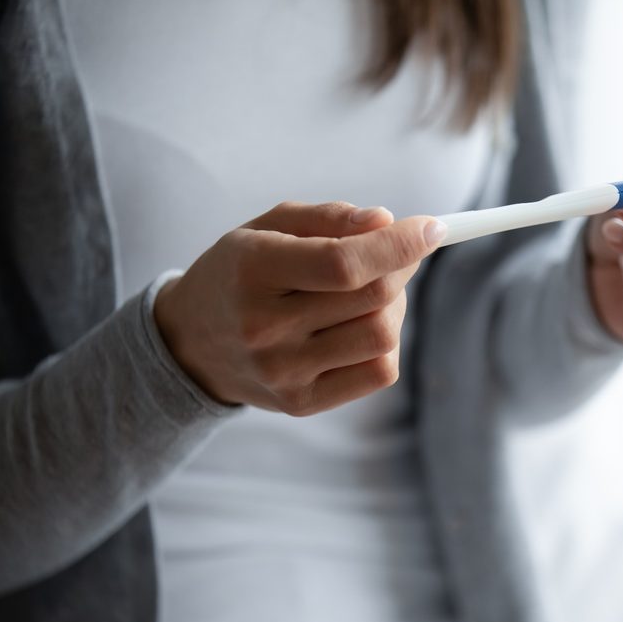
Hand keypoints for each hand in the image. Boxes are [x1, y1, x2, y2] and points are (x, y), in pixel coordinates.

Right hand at [154, 201, 446, 414]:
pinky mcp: (301, 403)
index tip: (432, 228)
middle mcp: (265, 327)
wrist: (190, 343)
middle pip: (373, 298)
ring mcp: (283, 372)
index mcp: (253, 270)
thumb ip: (330, 218)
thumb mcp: (268, 227)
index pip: (343, 262)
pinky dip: (384, 344)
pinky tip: (359, 327)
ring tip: (370, 293)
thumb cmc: (241, 272)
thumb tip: (387, 221)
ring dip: (393, 307)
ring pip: (382, 336)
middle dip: (400, 268)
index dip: (398, 245)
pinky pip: (379, 373)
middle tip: (395, 255)